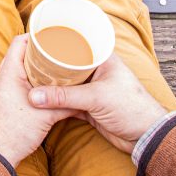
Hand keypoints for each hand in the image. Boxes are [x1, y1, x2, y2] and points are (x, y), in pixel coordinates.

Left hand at [0, 35, 75, 167]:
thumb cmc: (17, 132)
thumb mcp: (48, 116)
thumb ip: (66, 104)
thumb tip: (84, 99)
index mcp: (9, 73)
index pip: (19, 42)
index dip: (36, 36)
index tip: (52, 36)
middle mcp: (2, 77)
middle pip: (20, 54)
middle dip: (38, 51)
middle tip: (57, 50)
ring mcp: (1, 88)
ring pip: (18, 68)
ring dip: (34, 65)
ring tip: (54, 65)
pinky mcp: (3, 99)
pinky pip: (16, 80)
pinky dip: (30, 78)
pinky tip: (44, 85)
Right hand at [28, 52, 167, 152]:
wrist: (146, 136)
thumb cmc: (131, 107)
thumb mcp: (96, 97)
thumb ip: (64, 97)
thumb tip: (34, 96)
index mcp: (103, 59)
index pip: (78, 43)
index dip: (61, 41)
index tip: (40, 38)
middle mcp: (97, 71)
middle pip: (69, 65)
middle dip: (51, 65)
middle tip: (30, 61)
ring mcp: (93, 89)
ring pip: (68, 84)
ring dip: (53, 85)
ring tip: (31, 79)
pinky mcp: (91, 106)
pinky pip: (69, 101)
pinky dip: (58, 101)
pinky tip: (43, 98)